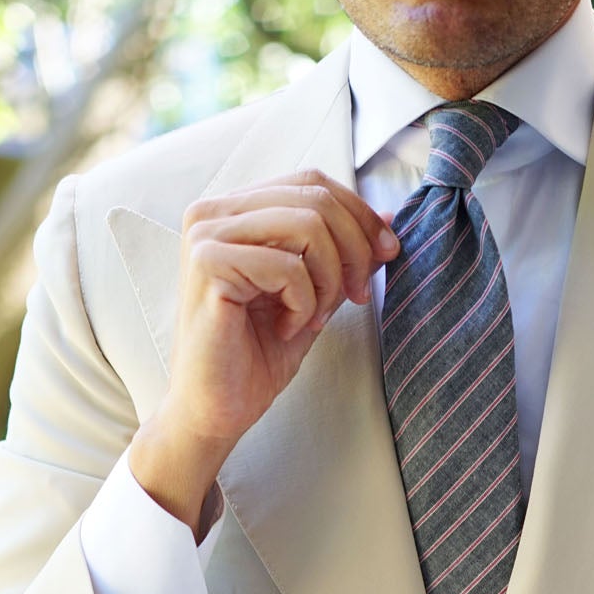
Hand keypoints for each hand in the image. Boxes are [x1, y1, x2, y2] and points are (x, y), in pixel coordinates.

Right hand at [129, 171, 399, 530]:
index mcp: (235, 210)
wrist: (216, 410)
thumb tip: (385, 216)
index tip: (388, 255)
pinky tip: (286, 329)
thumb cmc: (257, 356)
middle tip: (358, 297)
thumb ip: (340, 254)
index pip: (312, 182)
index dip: (359, 214)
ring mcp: (205, 235)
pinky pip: (287, 267)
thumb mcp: (314, 295)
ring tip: (315, 317)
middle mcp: (213, 212)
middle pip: (315, 198)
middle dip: (355, 250)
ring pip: (307, 225)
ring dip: (329, 278)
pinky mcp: (207, 264)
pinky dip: (303, 303)